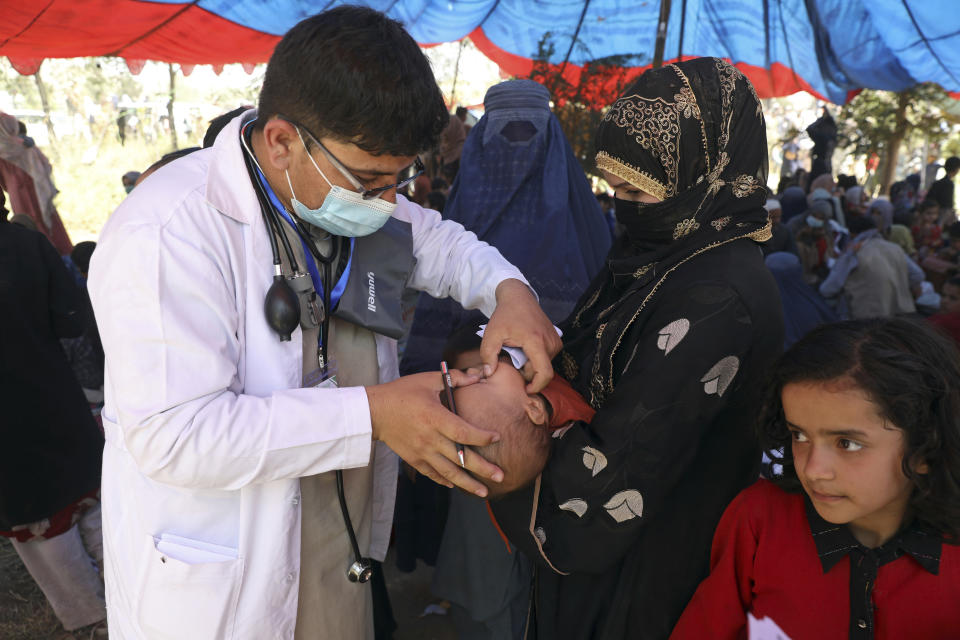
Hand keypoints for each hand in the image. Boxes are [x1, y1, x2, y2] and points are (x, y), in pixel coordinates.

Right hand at [367, 370, 503, 496]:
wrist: (374, 412)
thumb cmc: (402, 393)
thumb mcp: (428, 380)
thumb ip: (454, 378)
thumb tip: (477, 376)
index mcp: (435, 418)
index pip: (463, 432)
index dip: (482, 437)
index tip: (496, 437)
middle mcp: (430, 439)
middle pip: (461, 458)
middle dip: (483, 469)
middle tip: (501, 476)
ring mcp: (422, 452)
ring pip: (448, 473)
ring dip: (468, 483)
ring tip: (485, 492)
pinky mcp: (414, 459)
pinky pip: (433, 474)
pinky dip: (445, 481)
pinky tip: (457, 486)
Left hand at [481, 279, 561, 393]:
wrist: (519, 298)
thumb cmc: (504, 315)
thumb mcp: (491, 334)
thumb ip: (487, 355)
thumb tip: (489, 374)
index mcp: (536, 342)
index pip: (544, 373)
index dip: (536, 386)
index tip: (525, 389)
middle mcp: (550, 342)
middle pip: (542, 371)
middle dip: (526, 373)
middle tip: (511, 360)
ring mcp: (556, 341)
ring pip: (544, 366)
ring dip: (530, 365)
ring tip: (516, 352)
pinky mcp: (557, 341)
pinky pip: (547, 359)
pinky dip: (535, 359)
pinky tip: (524, 350)